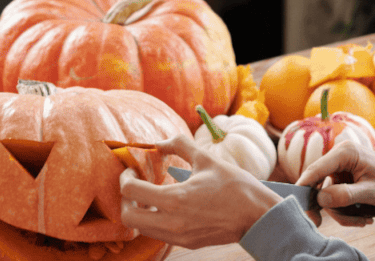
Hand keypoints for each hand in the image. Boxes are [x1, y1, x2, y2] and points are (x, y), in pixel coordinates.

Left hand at [120, 135, 281, 248]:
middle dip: (124, 199)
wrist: (260, 217)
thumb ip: (179, 145)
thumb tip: (159, 142)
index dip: (125, 178)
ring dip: (137, 211)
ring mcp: (179, 236)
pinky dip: (152, 219)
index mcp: (175, 200)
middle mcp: (173, 222)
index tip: (131, 169)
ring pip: (141, 229)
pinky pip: (157, 234)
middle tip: (133, 184)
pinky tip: (162, 204)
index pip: (131, 192)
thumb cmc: (235, 186)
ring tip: (147, 194)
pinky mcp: (187, 243)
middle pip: (128, 218)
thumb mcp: (206, 159)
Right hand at [296, 140, 374, 227]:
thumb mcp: (371, 193)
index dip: (306, 184)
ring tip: (364, 219)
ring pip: (328, 192)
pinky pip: (336, 194)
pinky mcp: (344, 177)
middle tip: (330, 221)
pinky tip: (363, 215)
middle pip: (320, 182)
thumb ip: (345, 195)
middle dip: (331, 204)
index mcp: (345, 152)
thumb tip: (320, 200)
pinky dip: (346, 208)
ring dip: (343, 210)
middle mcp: (340, 156)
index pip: (317, 168)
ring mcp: (341, 167)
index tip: (295, 196)